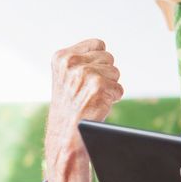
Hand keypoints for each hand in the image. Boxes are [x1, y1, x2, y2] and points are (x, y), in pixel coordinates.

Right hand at [45, 39, 123, 181]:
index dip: (99, 62)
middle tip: (89, 92)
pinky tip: (98, 106)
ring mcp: (84, 74)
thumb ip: (80, 60)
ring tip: (91, 99)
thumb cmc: (69, 108)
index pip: (99, 44)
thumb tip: (103, 47)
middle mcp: (71, 63)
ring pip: (115, 72)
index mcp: (61, 56)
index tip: (87, 77)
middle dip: (104, 74)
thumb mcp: (66, 77)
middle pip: (109, 58)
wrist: (65, 137)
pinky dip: (113, 98)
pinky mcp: (98, 86)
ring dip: (109, 87)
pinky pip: (119, 88)